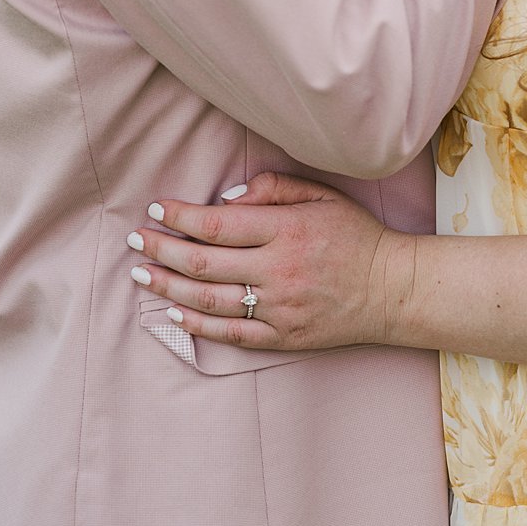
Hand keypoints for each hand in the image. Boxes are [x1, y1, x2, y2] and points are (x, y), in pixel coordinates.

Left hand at [124, 171, 412, 351]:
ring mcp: (280, 307)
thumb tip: (223, 200)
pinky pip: (230, 333)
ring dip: (168, 285)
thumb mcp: (322, 196)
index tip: (156, 209)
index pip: (218, 224)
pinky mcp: (283, 336)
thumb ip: (273, 189)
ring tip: (141, 274)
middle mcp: (279, 270)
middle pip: (204, 262)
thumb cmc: (355, 235)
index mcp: (288, 230)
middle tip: (135, 240)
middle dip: (162, 250)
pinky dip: (196, 324)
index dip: (180, 217)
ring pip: (209, 300)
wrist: (391, 288)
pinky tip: (172, 311)